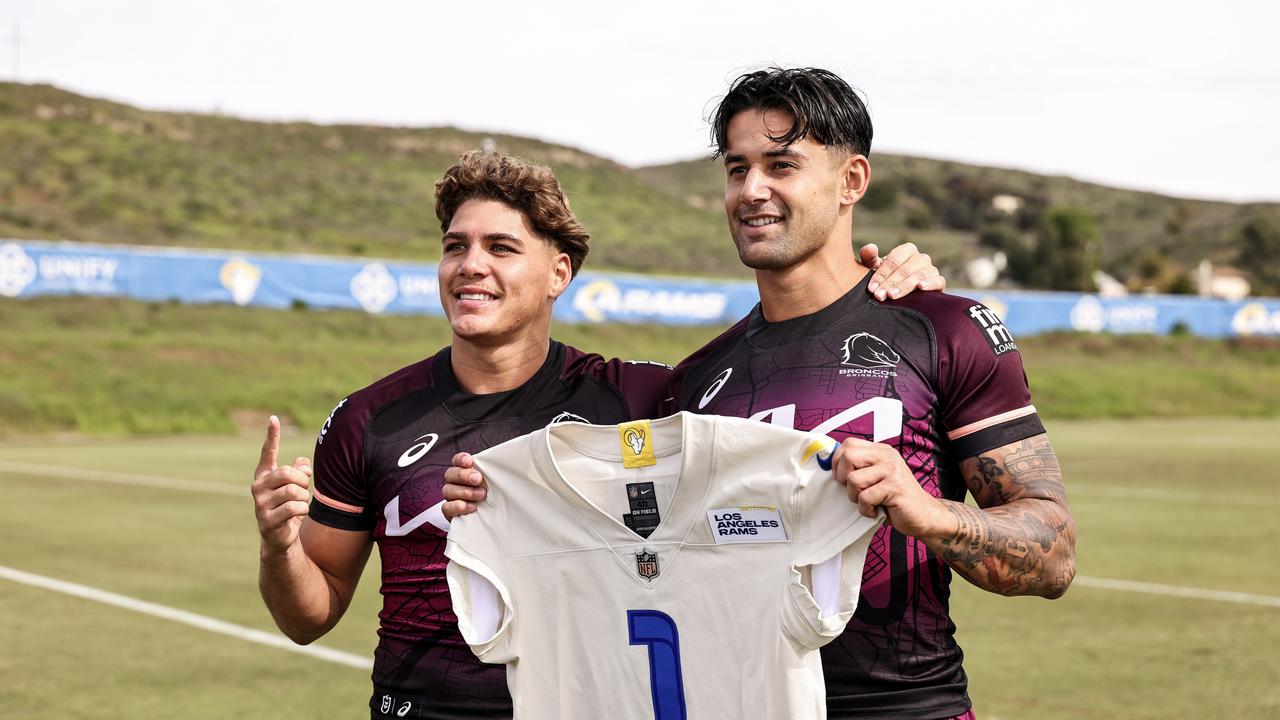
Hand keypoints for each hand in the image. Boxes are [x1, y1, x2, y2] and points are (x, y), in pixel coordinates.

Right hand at [252, 415, 313, 552]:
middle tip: (303, 490)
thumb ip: (299, 471)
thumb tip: (303, 464)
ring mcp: (260, 504)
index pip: (269, 453)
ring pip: (293, 491)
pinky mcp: (267, 520)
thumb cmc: (289, 508)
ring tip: (300, 504)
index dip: (272, 436)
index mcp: (264, 475)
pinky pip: (293, 507)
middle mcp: (258, 487)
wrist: (280, 538)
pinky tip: (298, 515)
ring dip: (303, 498)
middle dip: (302, 481)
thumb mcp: (296, 487)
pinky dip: (302, 510)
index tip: (274, 418)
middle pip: (287, 473)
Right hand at [441, 452, 486, 520]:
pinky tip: (472, 507)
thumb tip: (502, 464)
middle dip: (463, 475)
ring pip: (448, 490)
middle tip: (478, 479)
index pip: (457, 460)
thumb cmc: (490, 495)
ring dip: (465, 492)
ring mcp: (451, 497)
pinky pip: (446, 507)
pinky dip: (458, 506)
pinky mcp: (449, 511)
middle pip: (450, 474)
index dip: (461, 459)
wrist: (487, 518)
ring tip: (481, 495)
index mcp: (463, 471)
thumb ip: (491, 473)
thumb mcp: (492, 483)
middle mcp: (454, 482)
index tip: (469, 461)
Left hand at [832, 437, 950, 538]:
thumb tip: (828, 465)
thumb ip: (859, 468)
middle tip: (855, 491)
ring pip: (853, 479)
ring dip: (855, 497)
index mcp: (881, 450)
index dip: (838, 462)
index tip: (842, 478)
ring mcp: (892, 470)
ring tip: (869, 502)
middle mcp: (887, 456)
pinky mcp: (895, 487)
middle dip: (843, 478)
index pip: (848, 444)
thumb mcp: (876, 477)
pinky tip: (876, 510)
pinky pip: (865, 497)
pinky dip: (866, 509)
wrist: (924, 514)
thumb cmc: (894, 498)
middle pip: (848, 457)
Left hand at [859, 242, 945, 300]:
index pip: (893, 260)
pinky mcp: (939, 282)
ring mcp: (931, 269)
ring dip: (904, 286)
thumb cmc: (886, 277)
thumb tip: (870, 247)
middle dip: (890, 283)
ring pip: (919, 275)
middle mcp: (921, 257)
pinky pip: (938, 281)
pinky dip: (930, 283)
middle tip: (879, 295)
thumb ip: (870, 258)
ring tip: (892, 295)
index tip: (871, 288)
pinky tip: (920, 287)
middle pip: (905, 269)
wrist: (901, 293)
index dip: (881, 274)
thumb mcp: (874, 268)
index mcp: (907, 250)